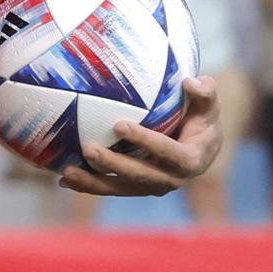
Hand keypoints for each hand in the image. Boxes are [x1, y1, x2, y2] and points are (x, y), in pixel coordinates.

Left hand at [56, 75, 222, 196]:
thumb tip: (190, 83)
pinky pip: (111, 188)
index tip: (120, 125)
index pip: (168, 152)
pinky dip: (88, 185)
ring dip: (94, 182)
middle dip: (114, 165)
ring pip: (121, 188)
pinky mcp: (137, 188)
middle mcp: (172, 179)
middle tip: (88, 149)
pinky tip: (63, 179)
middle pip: (140, 175)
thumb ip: (205, 91)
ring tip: (68, 171)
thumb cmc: (202, 116)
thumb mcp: (209, 102)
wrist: (201, 145)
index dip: (145, 141)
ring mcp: (152, 186)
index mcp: (191, 160)